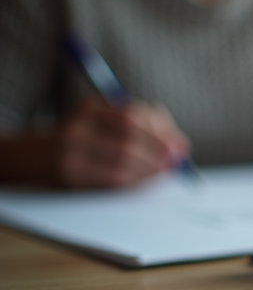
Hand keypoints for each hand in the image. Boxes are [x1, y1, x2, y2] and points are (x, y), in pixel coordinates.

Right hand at [56, 97, 189, 188]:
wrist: (34, 157)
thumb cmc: (84, 140)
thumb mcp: (107, 123)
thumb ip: (144, 127)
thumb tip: (181, 146)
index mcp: (91, 108)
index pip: (132, 116)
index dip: (161, 132)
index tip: (180, 146)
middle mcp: (78, 127)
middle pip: (129, 139)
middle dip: (159, 154)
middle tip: (174, 163)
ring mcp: (71, 151)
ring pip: (122, 162)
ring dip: (150, 170)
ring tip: (161, 173)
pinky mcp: (70, 175)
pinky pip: (111, 180)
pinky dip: (135, 181)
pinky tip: (142, 180)